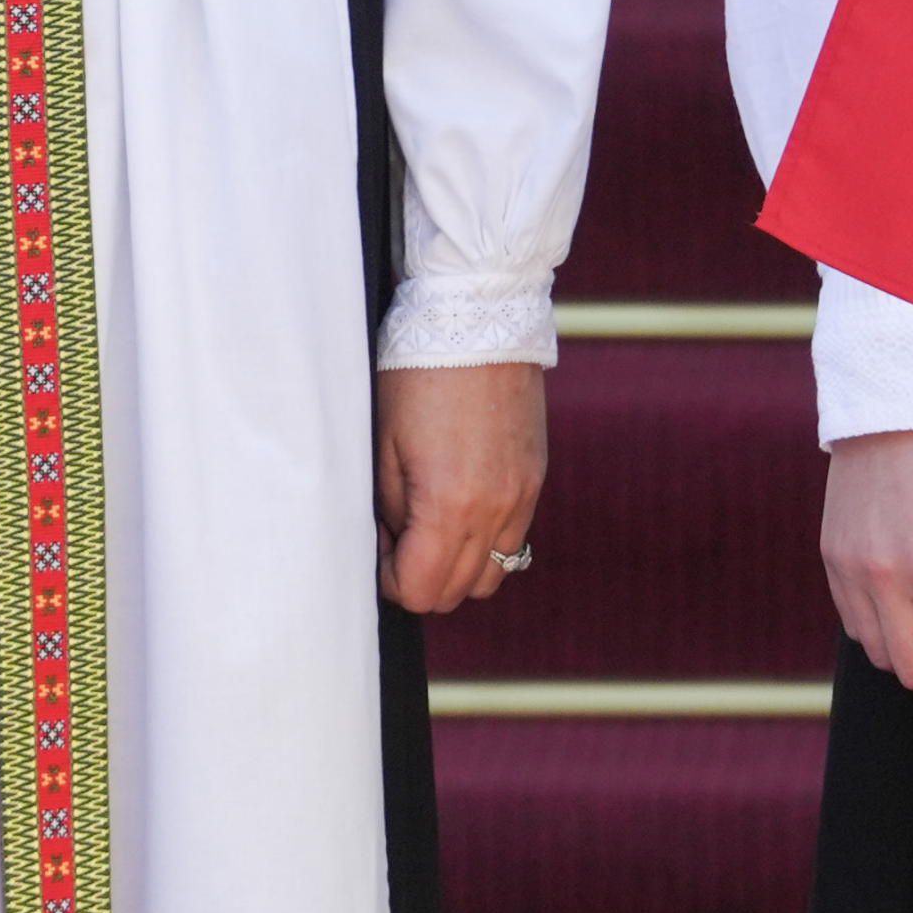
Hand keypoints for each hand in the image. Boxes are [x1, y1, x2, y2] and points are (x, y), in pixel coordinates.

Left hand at [374, 362, 544, 614]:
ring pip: (492, 574)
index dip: (388, 579)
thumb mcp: (384, 448)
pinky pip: (513, 539)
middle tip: (396, 535)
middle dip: (420, 577)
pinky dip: (484, 540)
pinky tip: (461, 505)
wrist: (477, 320)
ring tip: (430, 526)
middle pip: (457, 592)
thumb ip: (391, 511)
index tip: (377, 543)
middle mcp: (496, 510)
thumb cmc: (417, 376)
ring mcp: (523, 496)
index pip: (420, 590)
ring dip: (457, 566)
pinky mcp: (535, 478)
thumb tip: (395, 545)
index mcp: (450, 505)